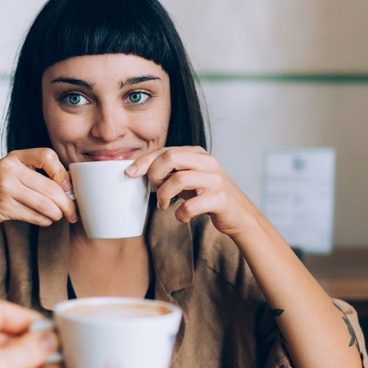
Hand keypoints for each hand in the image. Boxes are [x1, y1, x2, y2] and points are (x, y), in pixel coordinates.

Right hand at [0, 148, 76, 234]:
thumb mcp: (9, 172)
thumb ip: (33, 174)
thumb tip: (68, 188)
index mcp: (15, 157)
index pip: (47, 156)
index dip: (62, 172)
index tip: (68, 186)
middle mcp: (10, 169)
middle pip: (50, 186)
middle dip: (66, 203)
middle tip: (73, 212)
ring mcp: (6, 188)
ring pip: (45, 203)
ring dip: (57, 214)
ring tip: (59, 216)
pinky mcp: (4, 207)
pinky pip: (34, 215)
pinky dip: (44, 220)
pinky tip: (45, 220)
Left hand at [126, 146, 260, 237]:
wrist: (238, 215)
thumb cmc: (207, 195)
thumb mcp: (188, 178)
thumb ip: (169, 171)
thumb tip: (137, 170)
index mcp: (197, 154)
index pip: (165, 150)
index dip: (144, 161)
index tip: (129, 173)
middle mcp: (208, 162)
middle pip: (171, 157)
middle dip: (154, 174)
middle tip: (153, 190)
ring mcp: (216, 180)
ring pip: (179, 179)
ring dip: (164, 195)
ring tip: (163, 205)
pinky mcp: (221, 199)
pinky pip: (191, 205)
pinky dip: (180, 214)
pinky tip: (181, 216)